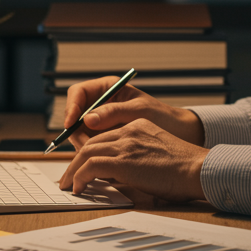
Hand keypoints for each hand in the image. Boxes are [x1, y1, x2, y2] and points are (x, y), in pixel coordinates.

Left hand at [59, 119, 208, 200]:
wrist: (197, 169)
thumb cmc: (184, 170)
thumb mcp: (157, 155)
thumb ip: (136, 158)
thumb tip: (116, 178)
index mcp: (139, 126)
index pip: (105, 136)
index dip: (89, 152)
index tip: (82, 166)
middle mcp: (130, 131)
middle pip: (92, 142)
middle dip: (76, 161)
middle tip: (68, 177)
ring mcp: (126, 144)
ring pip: (87, 152)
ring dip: (73, 170)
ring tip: (68, 185)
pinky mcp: (123, 160)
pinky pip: (91, 165)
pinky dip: (80, 177)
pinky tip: (79, 188)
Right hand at [62, 77, 203, 147]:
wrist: (179, 134)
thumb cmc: (163, 117)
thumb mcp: (139, 112)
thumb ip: (114, 113)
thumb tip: (87, 119)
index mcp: (108, 89)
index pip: (78, 93)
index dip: (71, 107)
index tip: (71, 123)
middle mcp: (101, 104)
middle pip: (75, 116)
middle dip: (76, 132)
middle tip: (84, 148)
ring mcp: (101, 123)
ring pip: (79, 133)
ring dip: (83, 145)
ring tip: (99, 156)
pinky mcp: (105, 139)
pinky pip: (90, 145)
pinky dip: (92, 154)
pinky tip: (103, 162)